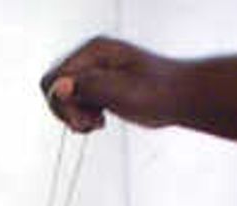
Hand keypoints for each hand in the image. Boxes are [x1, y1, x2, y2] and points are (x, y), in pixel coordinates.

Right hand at [41, 36, 187, 132]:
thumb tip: (58, 87)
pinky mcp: (100, 88)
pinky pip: (77, 104)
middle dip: (68, 111)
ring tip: (97, 123)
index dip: (61, 102)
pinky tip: (100, 122)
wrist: (180, 97)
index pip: (56, 77)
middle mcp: (92, 59)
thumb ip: (87, 86)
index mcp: (95, 51)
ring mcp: (95, 74)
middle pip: (56, 88)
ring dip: (76, 117)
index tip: (80, 118)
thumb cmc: (159, 91)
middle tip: (90, 123)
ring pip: (65, 99)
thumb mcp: (120, 90)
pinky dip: (83, 118)